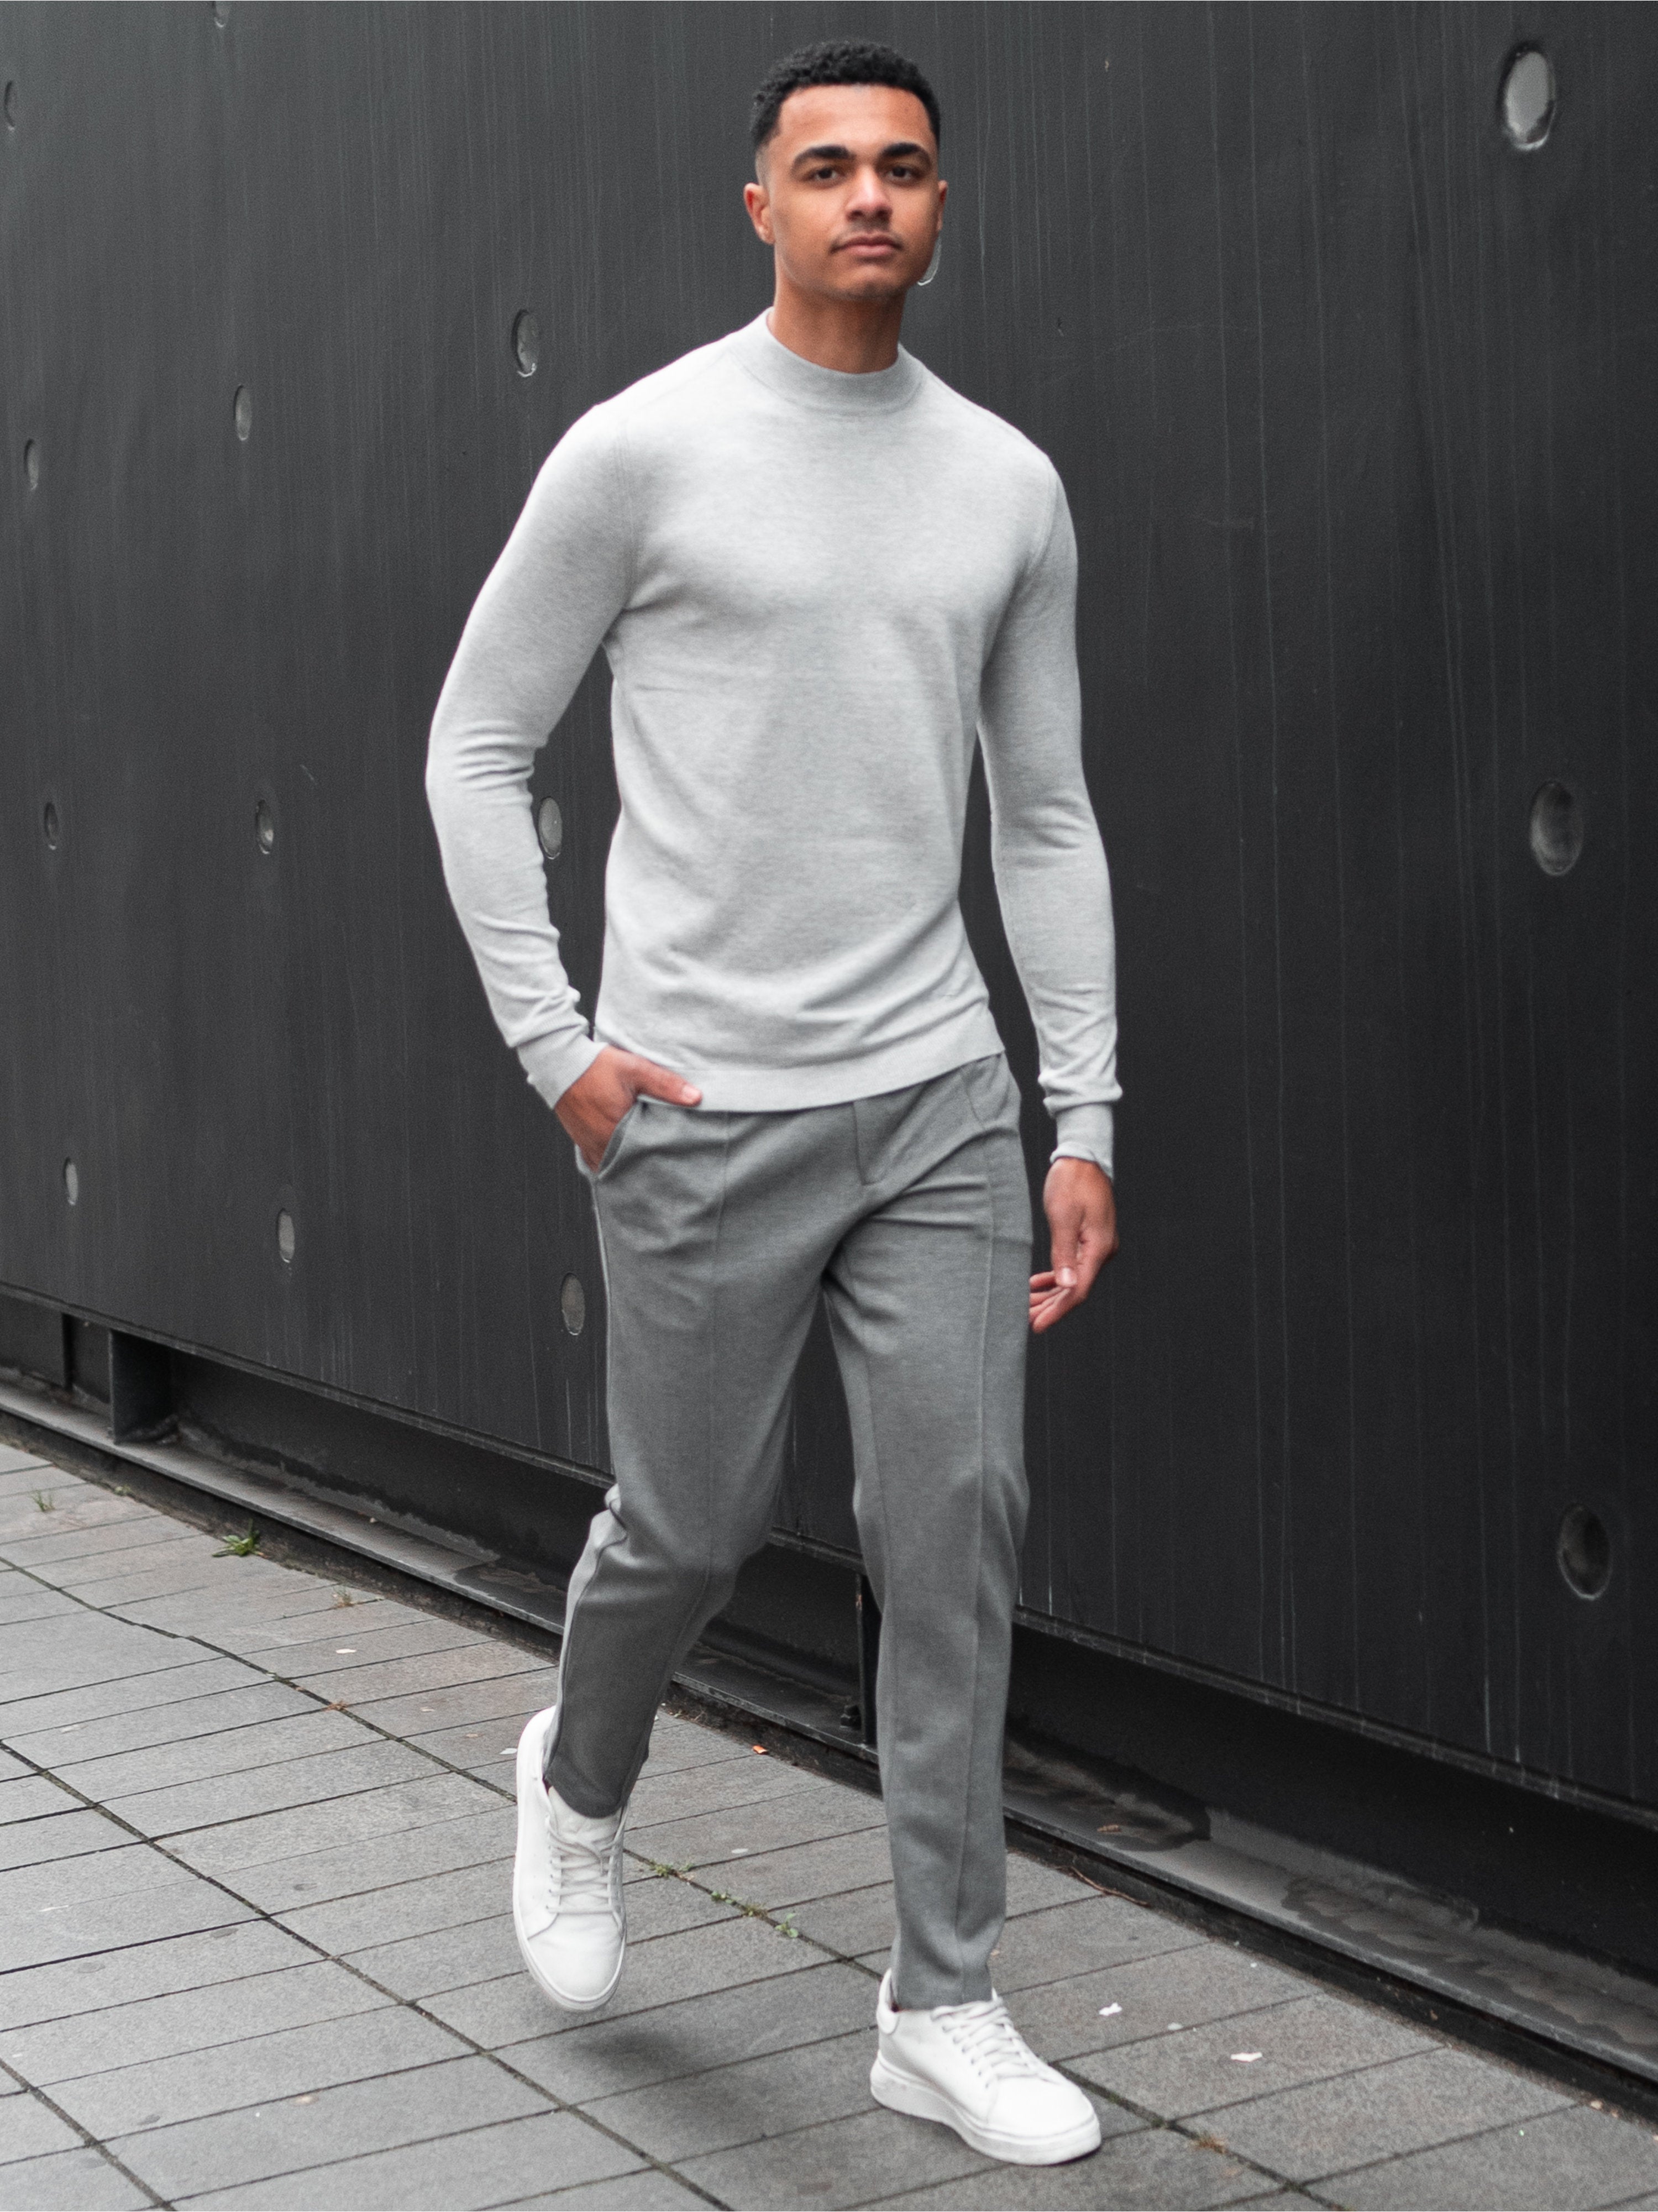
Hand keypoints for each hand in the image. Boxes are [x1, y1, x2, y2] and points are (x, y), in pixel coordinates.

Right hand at [555, 1046, 701, 1170]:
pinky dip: (612, 1162)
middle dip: (647, 1164)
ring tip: (648, 1166)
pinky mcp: (581, 1141)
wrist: (560, 1061)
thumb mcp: (635, 1069)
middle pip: (630, 1163)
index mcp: (616, 1130)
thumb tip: (697, 1097)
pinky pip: (599, 1162)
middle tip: (667, 1167)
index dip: (662, 1157)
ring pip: (614, 1165)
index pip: (646, 1155)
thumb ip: (666, 1084)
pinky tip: (625, 1161)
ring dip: (630, 1164)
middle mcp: (601, 1143)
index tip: (677, 1160)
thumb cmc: (597, 1065)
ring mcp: (588, 1144)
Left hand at [1029, 1159, 1117, 1332]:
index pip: (1078, 1290)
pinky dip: (1055, 1277)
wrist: (1082, 1157)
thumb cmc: (1071, 1182)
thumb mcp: (1063, 1217)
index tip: (1036, 1325)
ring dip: (1050, 1294)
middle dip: (1050, 1307)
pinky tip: (1037, 1284)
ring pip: (1073, 1279)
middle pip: (1075, 1289)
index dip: (1057, 1311)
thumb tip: (1067, 1286)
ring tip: (1027, 1306)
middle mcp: (1102, 1251)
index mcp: (1099, 1248)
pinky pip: (1073, 1265)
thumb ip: (1064, 1253)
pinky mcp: (1089, 1239)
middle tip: (1024, 1321)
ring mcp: (1097, 1245)